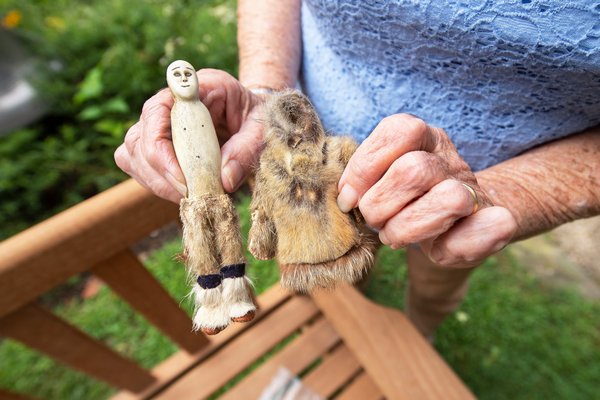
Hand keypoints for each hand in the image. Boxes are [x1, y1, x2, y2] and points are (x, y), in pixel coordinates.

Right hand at [115, 69, 263, 202]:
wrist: (256, 116)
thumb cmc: (259, 117)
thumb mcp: (262, 129)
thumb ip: (245, 151)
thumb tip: (224, 181)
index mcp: (198, 87)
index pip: (159, 110)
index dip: (161, 147)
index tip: (183, 178)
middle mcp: (170, 101)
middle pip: (139, 136)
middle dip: (161, 172)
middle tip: (190, 194)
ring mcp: (158, 122)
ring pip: (133, 153)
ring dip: (156, 180)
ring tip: (188, 195)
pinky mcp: (155, 141)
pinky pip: (137, 163)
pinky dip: (154, 182)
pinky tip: (180, 192)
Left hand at [337, 114, 516, 266]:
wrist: (455, 223)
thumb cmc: (404, 200)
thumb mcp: (379, 180)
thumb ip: (361, 180)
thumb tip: (347, 198)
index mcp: (425, 139)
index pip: (401, 130)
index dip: (366, 166)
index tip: (348, 197)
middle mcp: (451, 160)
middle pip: (414, 169)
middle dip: (380, 204)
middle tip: (372, 220)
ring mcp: (475, 191)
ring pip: (450, 199)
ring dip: (408, 228)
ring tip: (393, 236)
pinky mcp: (496, 223)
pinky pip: (483, 232)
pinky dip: (450, 249)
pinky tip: (435, 249)